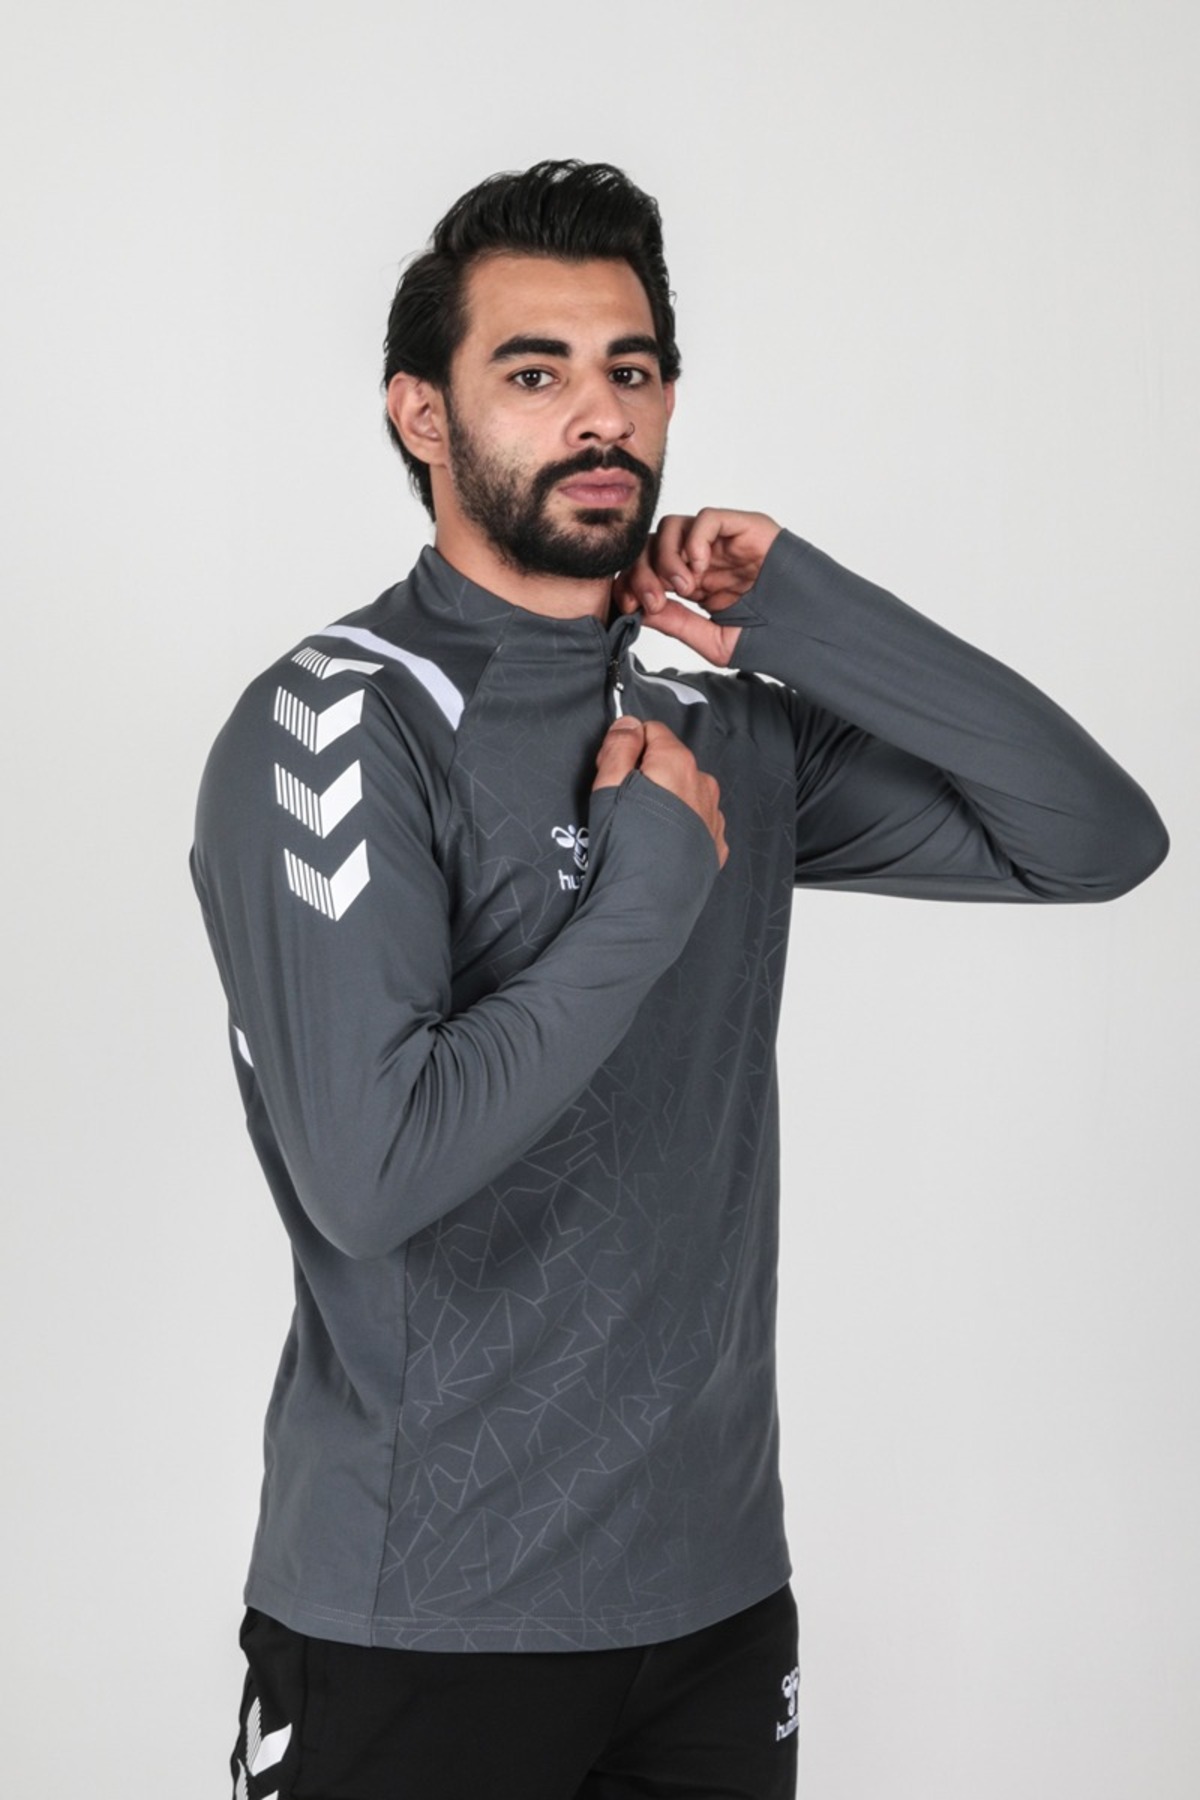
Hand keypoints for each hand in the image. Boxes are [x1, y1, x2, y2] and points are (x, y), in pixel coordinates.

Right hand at [593, 718, 728, 867]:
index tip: (615, 772)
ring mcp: (713, 817)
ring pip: (686, 793)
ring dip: (666, 801)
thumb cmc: (622, 851)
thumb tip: (628, 723)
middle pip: (671, 762)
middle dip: (648, 775)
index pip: (652, 731)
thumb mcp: (606, 789)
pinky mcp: (715, 845)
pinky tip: (661, 845)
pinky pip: (697, 822)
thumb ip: (618, 747)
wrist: (645, 909)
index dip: (628, 748)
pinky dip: (681, 827)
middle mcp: (703, 785)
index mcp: (677, 764)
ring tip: (644, 831)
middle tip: (625, 806)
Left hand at [613, 509, 781, 665]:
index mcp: (694, 584)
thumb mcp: (713, 639)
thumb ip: (677, 623)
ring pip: (673, 527)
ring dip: (666, 557)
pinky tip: (699, 569)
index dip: (631, 582)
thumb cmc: (771, 638)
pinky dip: (694, 540)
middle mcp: (704, 558)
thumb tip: (638, 612)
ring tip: (683, 587)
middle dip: (642, 572)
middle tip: (651, 600)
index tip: (628, 606)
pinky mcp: (744, 527)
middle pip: (653, 546)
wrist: (811, 631)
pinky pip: (706, 519)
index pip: (647, 569)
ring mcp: (723, 542)